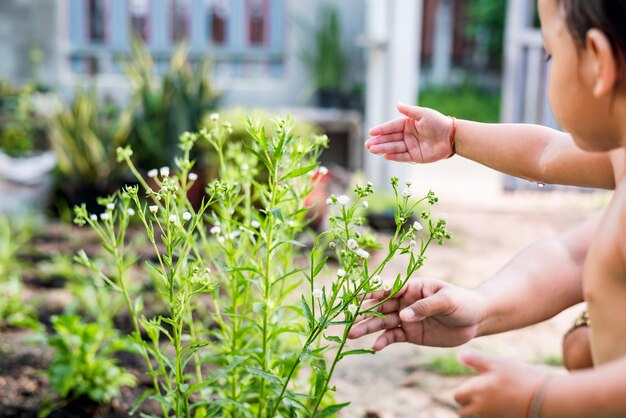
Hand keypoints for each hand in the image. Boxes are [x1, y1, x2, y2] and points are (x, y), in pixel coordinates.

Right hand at [347, 278, 485, 349]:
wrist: (476, 320)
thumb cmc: (463, 302)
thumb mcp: (447, 301)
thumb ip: (425, 307)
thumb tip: (402, 316)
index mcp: (412, 286)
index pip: (388, 288)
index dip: (371, 293)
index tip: (355, 298)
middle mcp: (404, 301)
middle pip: (380, 307)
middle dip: (363, 313)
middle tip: (348, 322)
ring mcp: (406, 318)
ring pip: (381, 322)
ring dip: (367, 328)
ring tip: (351, 335)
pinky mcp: (410, 333)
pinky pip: (392, 337)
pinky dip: (382, 341)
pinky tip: (374, 347)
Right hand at [365, 103, 453, 162]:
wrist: (451, 137)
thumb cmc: (438, 122)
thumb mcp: (423, 114)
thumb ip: (409, 111)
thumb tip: (396, 104)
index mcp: (408, 124)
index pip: (392, 127)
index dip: (382, 130)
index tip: (371, 132)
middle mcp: (407, 135)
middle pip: (390, 139)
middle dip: (379, 142)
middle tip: (367, 144)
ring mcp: (410, 146)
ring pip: (394, 148)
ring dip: (383, 149)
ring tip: (372, 150)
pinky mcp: (415, 156)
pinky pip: (402, 157)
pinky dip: (394, 157)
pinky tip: (385, 156)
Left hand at [455, 350, 547, 417]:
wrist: (544, 398)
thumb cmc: (519, 377)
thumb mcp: (496, 363)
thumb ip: (476, 359)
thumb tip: (460, 355)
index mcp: (475, 392)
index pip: (457, 397)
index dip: (462, 392)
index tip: (472, 386)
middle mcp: (480, 409)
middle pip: (464, 412)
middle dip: (467, 405)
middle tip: (480, 395)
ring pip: (477, 417)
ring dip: (479, 411)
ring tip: (493, 400)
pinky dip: (491, 414)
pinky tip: (503, 406)